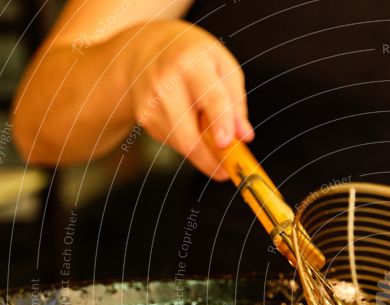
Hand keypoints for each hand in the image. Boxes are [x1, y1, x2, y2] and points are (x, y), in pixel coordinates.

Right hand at [127, 20, 252, 179]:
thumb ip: (236, 104)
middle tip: (228, 171)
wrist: (148, 49)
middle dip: (211, 159)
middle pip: (188, 135)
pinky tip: (189, 122)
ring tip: (210, 133)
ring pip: (182, 144)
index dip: (220, 122)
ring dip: (202, 151)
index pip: (210, 97)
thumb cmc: (195, 59)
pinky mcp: (144, 118)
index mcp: (192, 63)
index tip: (226, 143)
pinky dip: (187, 141)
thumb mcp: (224, 68)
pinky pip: (173, 143)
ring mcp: (151, 102)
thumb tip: (244, 137)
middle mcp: (166, 82)